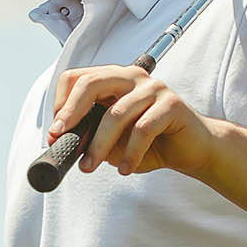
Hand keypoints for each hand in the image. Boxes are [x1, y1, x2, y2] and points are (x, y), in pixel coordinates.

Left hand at [50, 64, 216, 178]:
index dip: (62, 103)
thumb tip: (62, 142)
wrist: (189, 150)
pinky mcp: (172, 105)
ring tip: (90, 167)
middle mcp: (132, 77)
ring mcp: (153, 88)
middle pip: (93, 83)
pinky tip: (125, 169)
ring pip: (116, 114)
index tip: (56, 132)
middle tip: (62, 140)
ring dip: (99, 145)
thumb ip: (90, 136)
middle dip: (72, 113)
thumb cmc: (149, 143)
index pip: (79, 78)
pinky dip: (130, 154)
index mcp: (114, 80)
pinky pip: (143, 130)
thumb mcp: (111, 141)